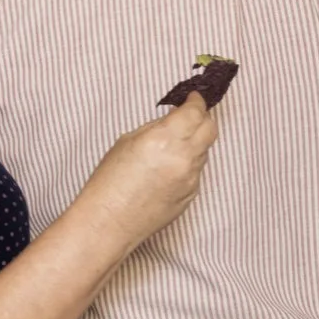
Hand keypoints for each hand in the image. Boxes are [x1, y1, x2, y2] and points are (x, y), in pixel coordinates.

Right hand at [80, 94, 218, 244]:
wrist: (109, 222)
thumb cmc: (108, 183)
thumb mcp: (125, 143)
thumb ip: (155, 129)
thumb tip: (172, 122)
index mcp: (165, 139)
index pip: (195, 112)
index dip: (196, 101)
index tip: (193, 97)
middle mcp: (184, 158)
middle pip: (210, 128)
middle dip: (203, 117)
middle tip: (191, 113)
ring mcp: (191, 178)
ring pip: (204, 150)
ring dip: (194, 141)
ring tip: (169, 145)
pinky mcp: (192, 194)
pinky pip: (196, 171)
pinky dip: (187, 163)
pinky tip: (164, 170)